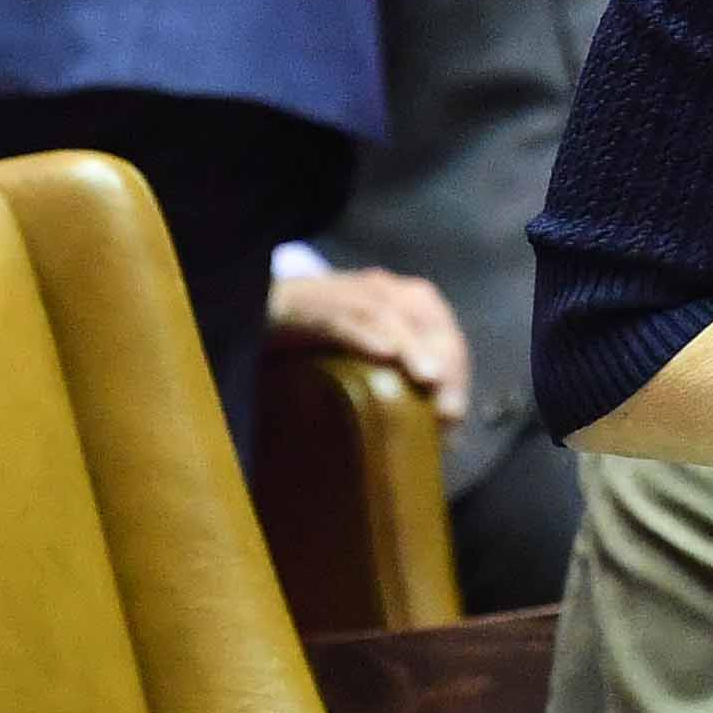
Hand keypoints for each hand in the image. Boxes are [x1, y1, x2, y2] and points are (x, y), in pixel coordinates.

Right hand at [272, 257, 471, 422]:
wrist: (256, 307)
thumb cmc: (314, 336)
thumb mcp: (363, 355)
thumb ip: (394, 378)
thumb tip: (432, 424)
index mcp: (396, 297)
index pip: (441, 329)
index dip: (456, 369)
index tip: (456, 414)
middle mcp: (377, 289)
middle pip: (425, 321)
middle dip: (443, 364)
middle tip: (449, 411)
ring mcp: (345, 294)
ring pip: (390, 316)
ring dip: (413, 350)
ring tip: (431, 380)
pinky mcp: (311, 304)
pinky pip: (345, 318)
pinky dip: (367, 334)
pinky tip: (385, 353)